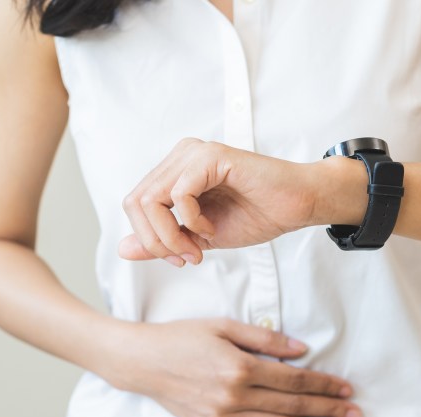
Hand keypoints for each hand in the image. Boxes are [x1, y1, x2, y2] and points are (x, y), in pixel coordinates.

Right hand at [110, 318, 363, 416]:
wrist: (141, 361)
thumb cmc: (182, 337)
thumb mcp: (223, 326)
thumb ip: (264, 340)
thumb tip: (301, 351)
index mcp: (241, 367)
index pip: (294, 380)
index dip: (324, 385)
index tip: (346, 389)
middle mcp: (235, 396)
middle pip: (291, 406)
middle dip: (327, 410)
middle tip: (355, 414)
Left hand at [117, 138, 365, 265]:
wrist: (298, 205)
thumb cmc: (257, 215)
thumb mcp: (200, 238)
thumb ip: (162, 242)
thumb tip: (122, 250)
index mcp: (174, 172)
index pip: (134, 205)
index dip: (149, 240)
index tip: (182, 259)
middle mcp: (179, 156)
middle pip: (134, 202)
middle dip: (156, 240)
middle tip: (187, 257)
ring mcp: (193, 153)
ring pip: (150, 198)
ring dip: (170, 234)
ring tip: (199, 247)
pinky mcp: (210, 157)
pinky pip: (179, 194)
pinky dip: (191, 220)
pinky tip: (212, 228)